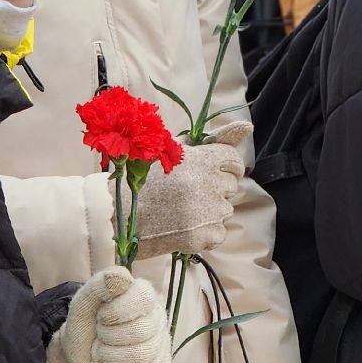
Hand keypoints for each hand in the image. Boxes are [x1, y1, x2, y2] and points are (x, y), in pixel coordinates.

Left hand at [47, 266, 171, 362]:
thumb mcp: (82, 305)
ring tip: (102, 355)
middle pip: (140, 330)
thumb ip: (98, 286)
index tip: (100, 317)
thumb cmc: (85, 330)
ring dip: (110, 358)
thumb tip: (120, 277)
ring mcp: (161, 346)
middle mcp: (157, 318)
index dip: (115, 311)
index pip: (142, 297)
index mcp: (142, 295)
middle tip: (99, 338)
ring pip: (141, 355)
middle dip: (108, 338)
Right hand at [131, 120, 251, 260]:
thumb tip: (248, 126)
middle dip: (214, 188)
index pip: (233, 160)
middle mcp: (207, 184)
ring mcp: (206, 213)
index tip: (213, 172)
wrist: (113, 215)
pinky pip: (219, 232)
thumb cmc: (141, 178)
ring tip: (181, 210)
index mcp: (200, 160)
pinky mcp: (201, 237)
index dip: (225, 166)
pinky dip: (205, 232)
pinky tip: (183, 226)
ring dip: (209, 210)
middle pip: (230, 186)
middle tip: (188, 193)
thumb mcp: (172, 149)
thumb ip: (210, 139)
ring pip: (225, 210)